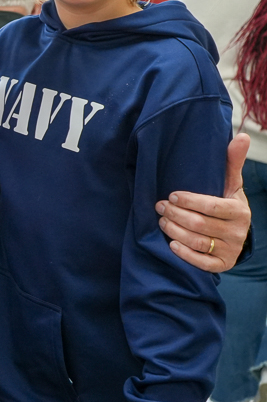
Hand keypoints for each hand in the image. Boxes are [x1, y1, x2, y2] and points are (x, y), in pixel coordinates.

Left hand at [157, 133, 250, 271]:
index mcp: (239, 211)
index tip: (171, 195)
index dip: (189, 201)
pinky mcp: (222, 265)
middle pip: (199, 224)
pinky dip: (184, 253)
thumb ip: (232, 162)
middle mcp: (237, 232)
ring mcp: (230, 250)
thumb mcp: (230, 184)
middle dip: (175, 215)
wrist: (235, 234)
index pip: (212, 206)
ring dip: (174, 231)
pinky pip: (201, 263)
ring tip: (161, 220)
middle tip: (159, 206)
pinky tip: (171, 244)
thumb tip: (241, 136)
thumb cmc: (226, 204)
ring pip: (197, 242)